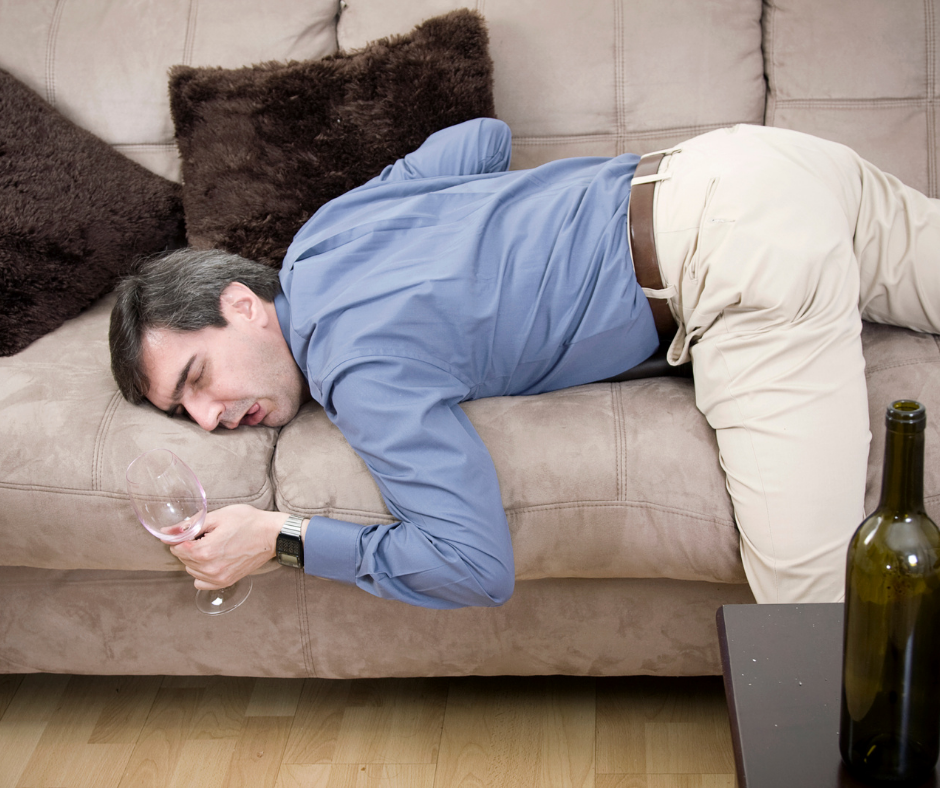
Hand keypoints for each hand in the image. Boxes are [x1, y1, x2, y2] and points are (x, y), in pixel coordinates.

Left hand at [169, 505, 285, 589]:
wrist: (272, 535)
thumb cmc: (248, 522)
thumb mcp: (218, 516)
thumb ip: (189, 525)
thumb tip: (165, 532)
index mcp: (204, 551)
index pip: (175, 548)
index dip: (182, 536)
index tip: (195, 530)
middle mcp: (209, 569)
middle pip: (183, 559)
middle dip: (189, 546)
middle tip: (208, 535)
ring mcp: (218, 578)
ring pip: (191, 570)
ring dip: (195, 559)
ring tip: (214, 546)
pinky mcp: (226, 582)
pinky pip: (201, 582)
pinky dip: (202, 572)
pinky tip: (214, 560)